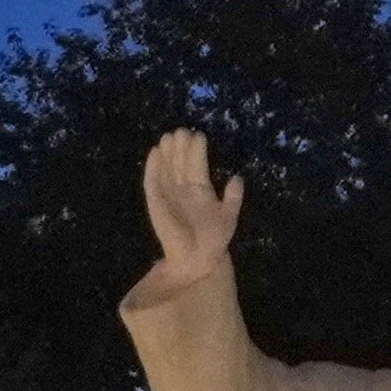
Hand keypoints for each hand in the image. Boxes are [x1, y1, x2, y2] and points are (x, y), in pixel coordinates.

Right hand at [141, 127, 242, 281]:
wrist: (198, 260)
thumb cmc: (214, 240)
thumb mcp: (229, 216)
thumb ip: (233, 197)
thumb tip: (238, 177)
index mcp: (199, 190)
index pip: (196, 165)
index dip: (197, 151)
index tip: (198, 135)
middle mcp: (182, 189)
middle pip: (180, 163)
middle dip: (181, 147)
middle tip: (182, 130)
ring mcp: (168, 195)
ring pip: (166, 168)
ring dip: (167, 153)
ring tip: (169, 136)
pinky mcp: (155, 202)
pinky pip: (152, 182)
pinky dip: (152, 168)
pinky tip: (154, 153)